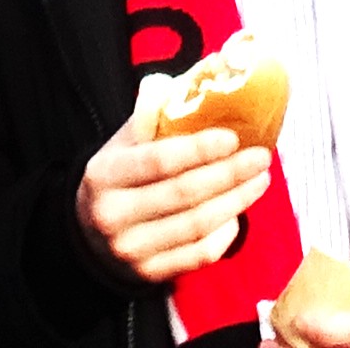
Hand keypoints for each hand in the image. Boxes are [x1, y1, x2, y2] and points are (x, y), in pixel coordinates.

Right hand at [72, 125, 270, 286]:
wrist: (88, 233)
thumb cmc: (118, 176)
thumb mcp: (123, 141)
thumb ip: (156, 111)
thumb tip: (202, 75)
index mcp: (105, 174)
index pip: (158, 161)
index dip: (199, 150)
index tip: (233, 138)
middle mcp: (114, 215)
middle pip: (184, 194)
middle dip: (230, 174)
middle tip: (261, 157)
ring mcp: (132, 250)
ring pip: (196, 226)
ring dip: (236, 201)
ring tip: (260, 180)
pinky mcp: (150, 273)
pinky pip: (199, 255)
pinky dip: (225, 233)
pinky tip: (238, 212)